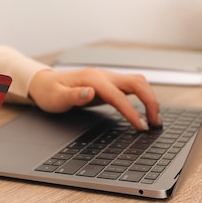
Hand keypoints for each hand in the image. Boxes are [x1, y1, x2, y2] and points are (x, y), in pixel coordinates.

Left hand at [28, 68, 161, 129]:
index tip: (141, 127)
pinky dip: (143, 97)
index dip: (132, 112)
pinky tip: (146, 111)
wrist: (44, 83)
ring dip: (150, 98)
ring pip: (138, 82)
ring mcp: (108, 78)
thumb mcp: (56, 98)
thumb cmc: (49, 92)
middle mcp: (104, 75)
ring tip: (155, 119)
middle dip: (151, 101)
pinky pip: (132, 87)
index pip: (119, 96)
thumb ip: (73, 96)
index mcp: (92, 78)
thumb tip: (89, 93)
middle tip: (156, 123)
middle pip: (137, 82)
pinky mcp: (109, 84)